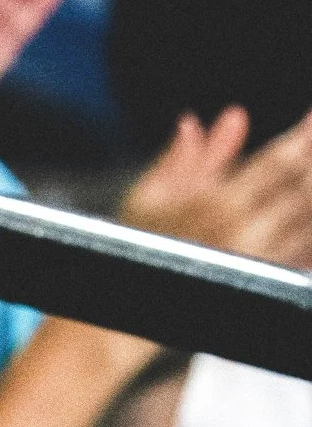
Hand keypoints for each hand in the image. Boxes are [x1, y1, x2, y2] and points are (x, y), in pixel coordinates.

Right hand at [121, 104, 311, 267]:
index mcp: (216, 206)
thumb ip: (188, 157)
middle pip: (305, 189)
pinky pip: (308, 251)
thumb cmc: (137, 247)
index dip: (304, 137)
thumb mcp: (152, 196)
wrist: (132, 306)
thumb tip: (209, 119)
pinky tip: (310, 211)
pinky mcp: (271, 281)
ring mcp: (264, 262)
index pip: (277, 163)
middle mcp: (248, 234)